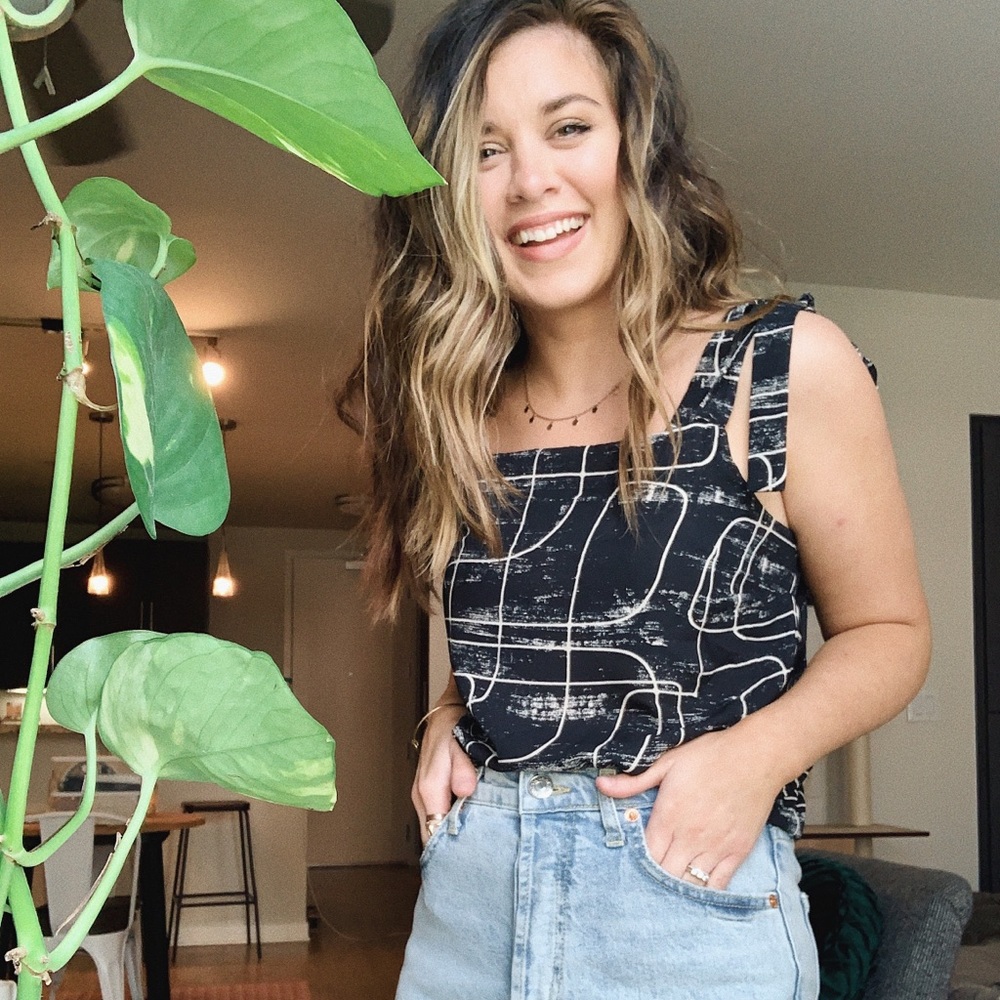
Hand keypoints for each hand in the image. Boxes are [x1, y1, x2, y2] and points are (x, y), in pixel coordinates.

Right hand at [412, 703, 477, 844]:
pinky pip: (441, 816)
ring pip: (437, 827)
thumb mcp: (460, 741)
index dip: (452, 850)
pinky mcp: (432, 793)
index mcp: (427, 789)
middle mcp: (422, 796)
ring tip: (480, 844)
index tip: (473, 858)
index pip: (434, 835)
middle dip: (455, 848)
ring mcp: (425, 796)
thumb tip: (465, 790)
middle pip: (434, 836)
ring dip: (456, 835)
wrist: (450, 710)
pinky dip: (455, 822)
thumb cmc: (455, 724)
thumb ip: (462, 766)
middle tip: (480, 857)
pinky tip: (473, 823)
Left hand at [595, 728, 780, 888]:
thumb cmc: (709, 756)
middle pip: (665, 874)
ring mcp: (716, 846)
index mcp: (669, 815)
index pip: (646, 854)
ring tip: (667, 890)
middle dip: (653, 879)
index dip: (636, 862)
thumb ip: (633, 782)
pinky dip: (705, 891)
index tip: (630, 864)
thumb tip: (600, 785)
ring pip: (690, 884)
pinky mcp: (738, 852)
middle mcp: (690, 836)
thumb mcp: (667, 763)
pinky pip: (718, 885)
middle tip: (646, 882)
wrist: (755, 757)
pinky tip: (695, 890)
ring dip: (677, 888)